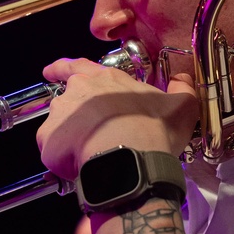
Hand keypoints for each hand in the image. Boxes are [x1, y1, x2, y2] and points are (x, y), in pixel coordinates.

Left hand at [36, 58, 197, 181]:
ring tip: (92, 156)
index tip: (50, 71)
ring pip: (60, 125)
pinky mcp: (49, 138)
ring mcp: (61, 113)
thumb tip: (183, 80)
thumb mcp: (181, 106)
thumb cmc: (153, 131)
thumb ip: (182, 89)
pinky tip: (83, 167)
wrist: (130, 159)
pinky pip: (52, 150)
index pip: (78, 66)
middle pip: (69, 99)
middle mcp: (79, 90)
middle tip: (90, 133)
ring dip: (71, 138)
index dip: (62, 68)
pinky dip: (64, 158)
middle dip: (76, 115)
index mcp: (107, 80)